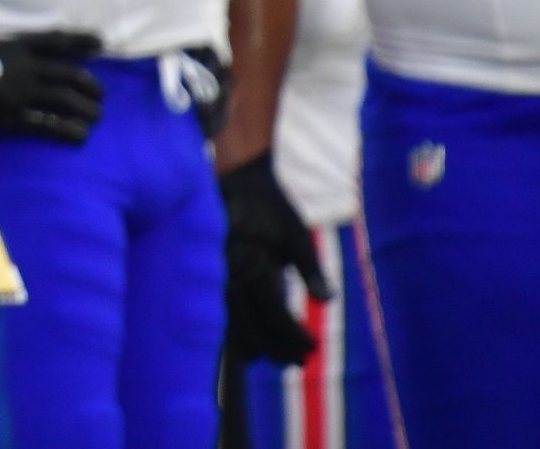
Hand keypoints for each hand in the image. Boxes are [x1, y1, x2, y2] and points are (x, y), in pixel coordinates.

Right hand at [0, 17, 103, 141]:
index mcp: (14, 44)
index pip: (57, 41)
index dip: (82, 41)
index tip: (102, 43)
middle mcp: (25, 67)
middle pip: (70, 75)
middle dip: (91, 86)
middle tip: (100, 95)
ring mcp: (21, 92)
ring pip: (66, 100)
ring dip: (86, 110)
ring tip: (95, 118)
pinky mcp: (12, 115)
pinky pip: (48, 124)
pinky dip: (68, 131)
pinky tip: (81, 137)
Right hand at [220, 150, 333, 364]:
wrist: (236, 177)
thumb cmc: (270, 205)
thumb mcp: (296, 232)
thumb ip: (311, 267)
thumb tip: (327, 300)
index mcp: (250, 263)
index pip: (273, 312)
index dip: (293, 336)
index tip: (311, 349)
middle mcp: (229, 273)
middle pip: (251, 326)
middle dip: (277, 348)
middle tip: (299, 361)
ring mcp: (216, 275)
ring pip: (233, 324)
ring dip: (257, 344)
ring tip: (279, 358)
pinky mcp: (212, 275)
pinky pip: (222, 312)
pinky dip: (237, 331)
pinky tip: (250, 344)